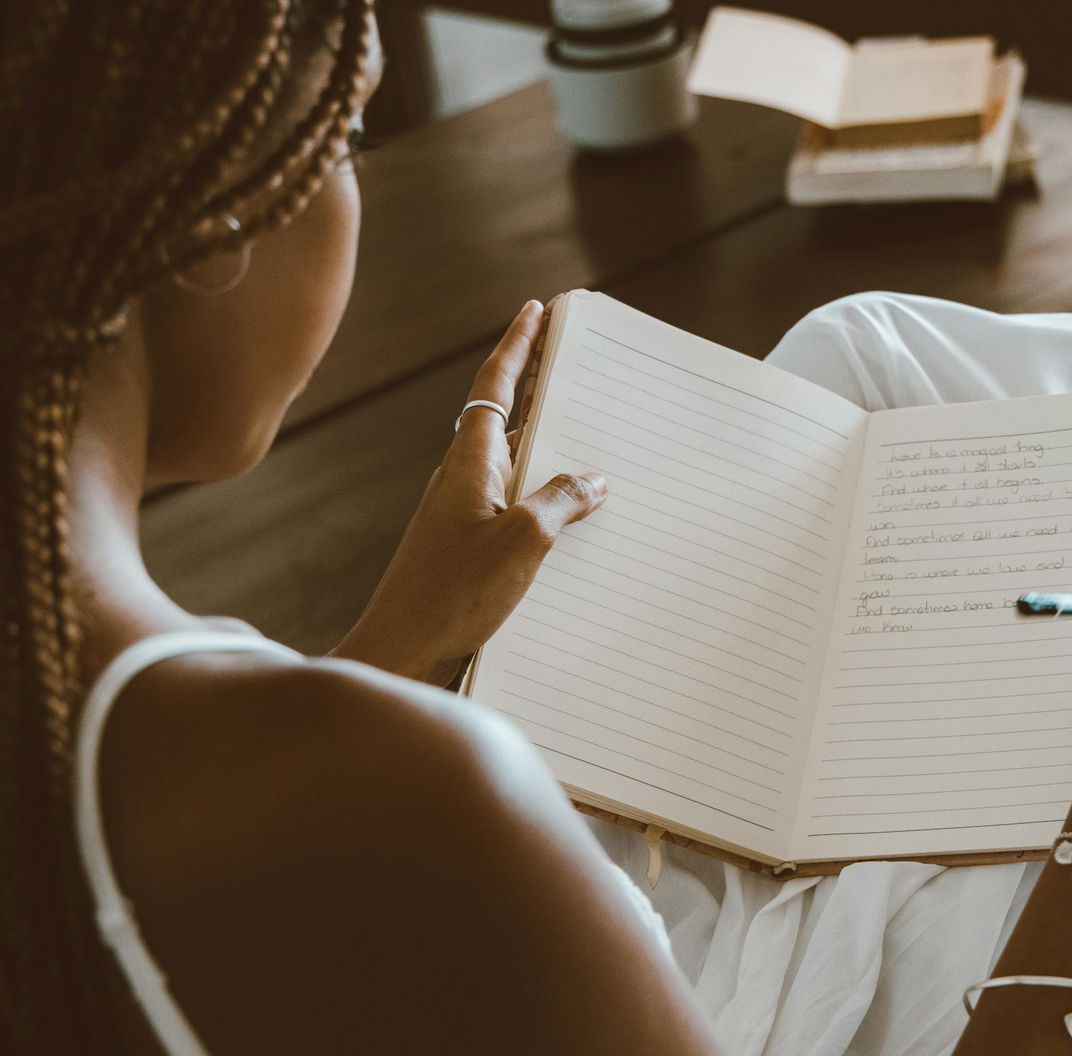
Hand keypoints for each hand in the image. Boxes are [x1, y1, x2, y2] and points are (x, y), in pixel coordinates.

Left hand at [336, 301, 607, 684]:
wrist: (400, 652)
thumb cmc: (452, 596)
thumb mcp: (523, 541)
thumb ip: (562, 501)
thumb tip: (595, 479)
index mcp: (470, 462)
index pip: (496, 384)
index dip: (518, 344)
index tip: (536, 309)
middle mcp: (462, 478)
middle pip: (505, 415)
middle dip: (537, 383)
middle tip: (571, 355)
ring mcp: (462, 513)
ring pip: (512, 462)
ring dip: (546, 441)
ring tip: (589, 429)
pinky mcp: (468, 547)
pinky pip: (514, 503)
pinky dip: (543, 491)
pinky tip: (572, 511)